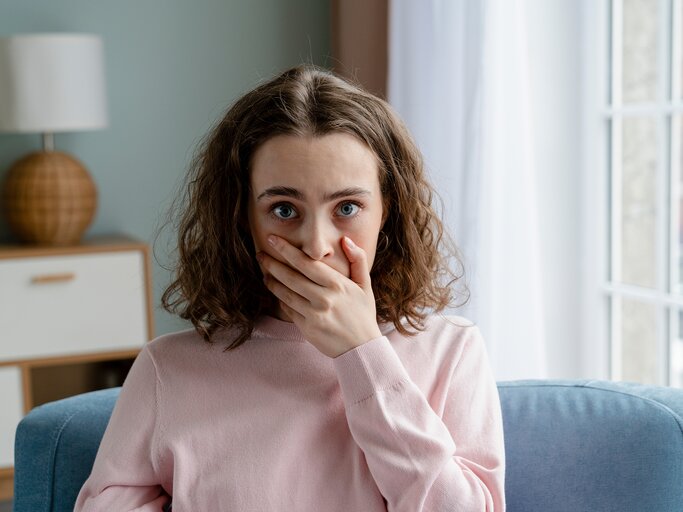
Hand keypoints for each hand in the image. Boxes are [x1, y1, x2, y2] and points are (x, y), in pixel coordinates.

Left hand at [257, 234, 382, 357]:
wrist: (362, 348)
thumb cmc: (362, 313)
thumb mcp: (365, 285)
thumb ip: (358, 259)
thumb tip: (345, 240)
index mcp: (337, 284)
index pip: (306, 263)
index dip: (286, 250)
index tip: (272, 239)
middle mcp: (324, 298)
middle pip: (290, 277)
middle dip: (272, 263)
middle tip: (260, 254)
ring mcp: (314, 314)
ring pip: (285, 293)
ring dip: (271, 281)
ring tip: (264, 272)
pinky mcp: (306, 327)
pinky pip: (288, 309)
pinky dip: (279, 298)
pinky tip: (276, 290)